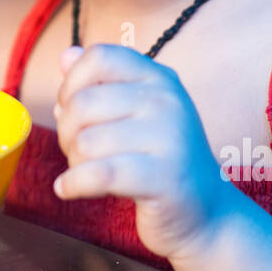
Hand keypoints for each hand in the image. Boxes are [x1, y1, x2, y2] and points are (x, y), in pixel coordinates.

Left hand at [51, 44, 234, 262]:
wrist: (206, 213)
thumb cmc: (159, 161)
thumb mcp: (133, 115)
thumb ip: (98, 84)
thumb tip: (65, 56)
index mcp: (159, 78)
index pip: (99, 57)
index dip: (71, 84)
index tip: (71, 110)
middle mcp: (167, 101)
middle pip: (82, 103)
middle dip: (66, 132)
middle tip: (78, 152)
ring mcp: (169, 137)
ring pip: (85, 142)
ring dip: (74, 163)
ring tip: (86, 172)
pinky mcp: (163, 178)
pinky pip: (97, 174)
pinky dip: (73, 184)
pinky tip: (67, 189)